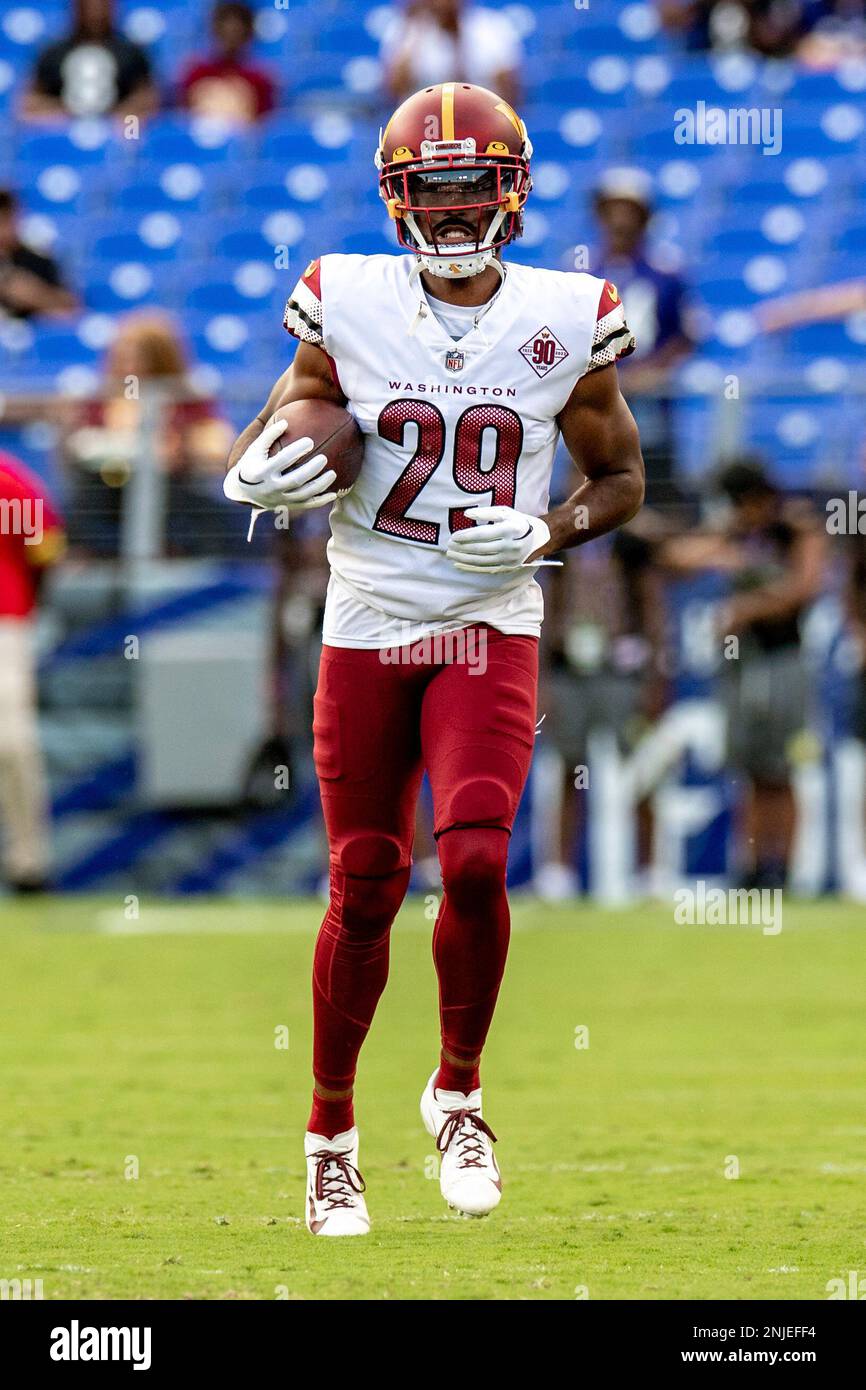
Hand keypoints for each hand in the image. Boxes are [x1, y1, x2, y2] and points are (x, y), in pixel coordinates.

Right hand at [223, 417, 337, 512]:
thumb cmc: (252, 463)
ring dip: (320, 485)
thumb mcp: (255, 448)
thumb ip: (269, 435)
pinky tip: (334, 494)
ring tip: (333, 474)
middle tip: (324, 458)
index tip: (310, 441)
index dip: (296, 451)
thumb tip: (286, 422)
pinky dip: (321, 501)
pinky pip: (306, 505)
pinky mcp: (287, 507)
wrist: (243, 491)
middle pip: (295, 480)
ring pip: (303, 495)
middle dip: (311, 470)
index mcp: (262, 472)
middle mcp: (271, 488)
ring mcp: (280, 500)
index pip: (282, 460)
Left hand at [446, 505, 550, 573]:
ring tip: (450, 554)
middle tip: (448, 546)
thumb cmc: (518, 522)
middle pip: (480, 549)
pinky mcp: (507, 567)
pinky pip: (485, 569)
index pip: (483, 534)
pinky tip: (459, 565)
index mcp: (510, 529)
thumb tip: (466, 514)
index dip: (467, 536)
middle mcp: (510, 546)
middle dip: (462, 548)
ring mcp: (509, 559)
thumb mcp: (505, 512)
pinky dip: (470, 568)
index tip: (454, 536)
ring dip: (463, 558)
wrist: (539, 539)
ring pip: (481, 560)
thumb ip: (486, 512)